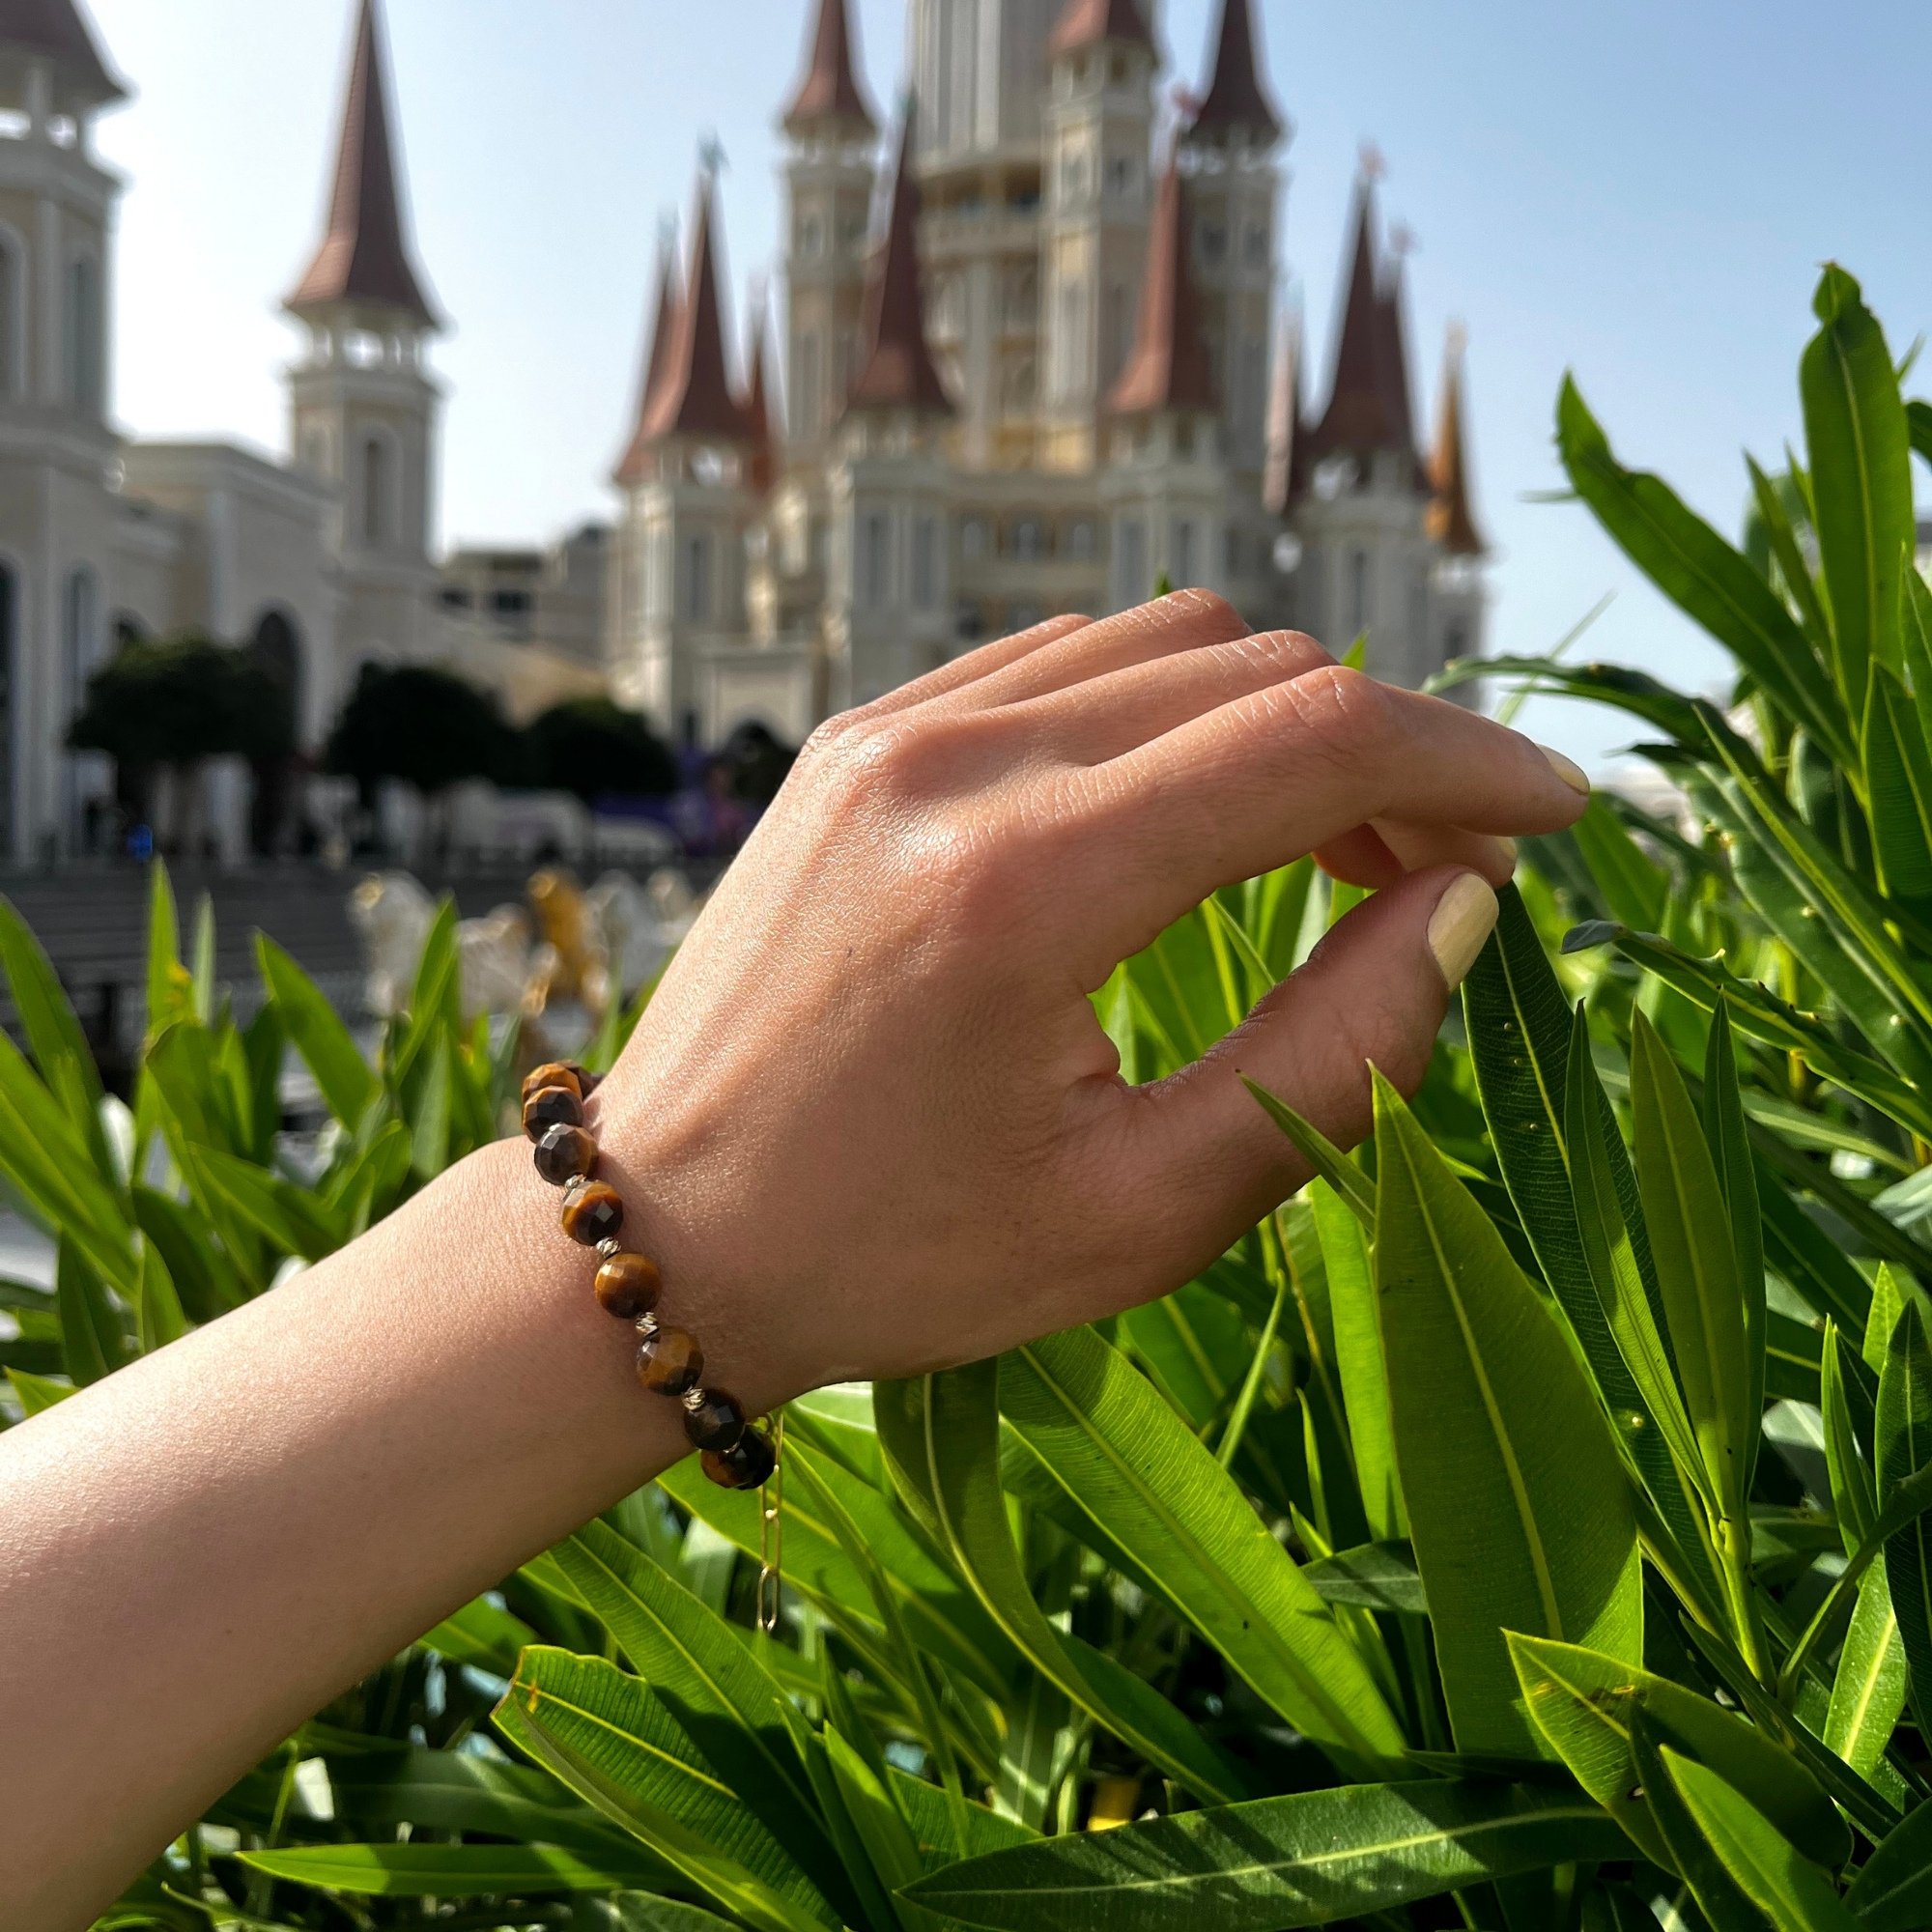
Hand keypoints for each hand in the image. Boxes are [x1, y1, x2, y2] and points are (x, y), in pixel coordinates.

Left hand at [594, 593, 1588, 1405]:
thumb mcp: (1145, 1212)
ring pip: (1167, 643)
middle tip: (1442, 874)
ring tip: (1329, 851)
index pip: (1317, 737)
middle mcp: (954, 762)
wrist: (666, 1227)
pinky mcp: (861, 737)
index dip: (1470, 762)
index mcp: (1026, 884)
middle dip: (1390, 754)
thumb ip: (1336, 1056)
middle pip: (1256, 669)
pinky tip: (1193, 818)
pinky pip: (1065, 664)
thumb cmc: (897, 1254)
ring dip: (1283, 722)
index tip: (1556, 815)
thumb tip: (1466, 908)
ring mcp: (892, 730)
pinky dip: (1171, 712)